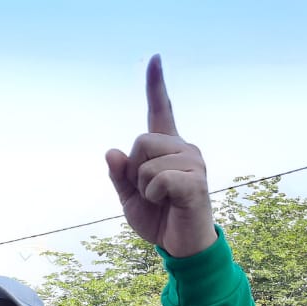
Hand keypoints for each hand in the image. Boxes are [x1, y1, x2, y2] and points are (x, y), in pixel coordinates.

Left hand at [105, 55, 215, 258]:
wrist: (181, 245)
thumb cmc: (158, 217)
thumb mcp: (129, 196)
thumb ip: (120, 175)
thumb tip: (111, 152)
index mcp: (167, 147)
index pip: (160, 110)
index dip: (156, 85)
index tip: (154, 58)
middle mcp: (184, 147)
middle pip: (140, 140)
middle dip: (134, 170)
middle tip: (149, 190)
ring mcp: (193, 162)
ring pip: (146, 164)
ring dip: (143, 188)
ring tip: (161, 199)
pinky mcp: (196, 182)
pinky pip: (158, 180)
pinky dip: (152, 196)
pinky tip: (167, 203)